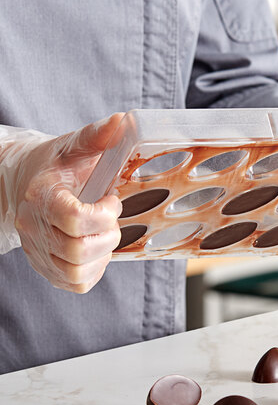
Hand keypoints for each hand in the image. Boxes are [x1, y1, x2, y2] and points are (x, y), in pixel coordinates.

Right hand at [13, 114, 123, 292]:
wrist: (27, 184)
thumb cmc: (55, 167)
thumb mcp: (74, 147)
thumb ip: (97, 136)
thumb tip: (123, 121)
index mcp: (42, 197)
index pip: (73, 218)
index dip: (103, 214)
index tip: (111, 200)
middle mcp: (34, 228)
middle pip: (77, 250)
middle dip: (108, 235)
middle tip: (111, 217)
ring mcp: (38, 252)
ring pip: (76, 272)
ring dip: (102, 255)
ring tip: (103, 234)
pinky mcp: (47, 268)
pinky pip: (77, 283)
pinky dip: (95, 270)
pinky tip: (97, 248)